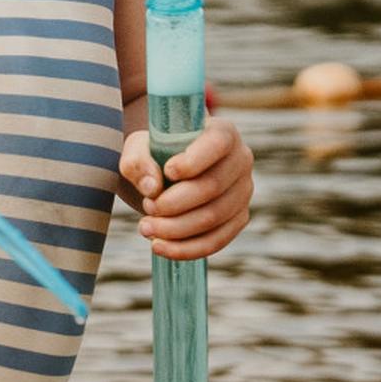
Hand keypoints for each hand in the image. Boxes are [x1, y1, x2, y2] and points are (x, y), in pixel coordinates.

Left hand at [123, 118, 252, 260]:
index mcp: (222, 132)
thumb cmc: (154, 153)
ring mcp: (243, 192)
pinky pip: (216, 241)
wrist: (165, 173)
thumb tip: (152, 187)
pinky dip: (185, 249)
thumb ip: (138, 161)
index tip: (167, 172)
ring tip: (145, 226)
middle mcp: (241, 161)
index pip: (216, 144)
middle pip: (212, 187)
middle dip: (174, 203)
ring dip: (175, 229)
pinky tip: (159, 247)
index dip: (193, 161)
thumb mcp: (138, 148)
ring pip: (213, 218)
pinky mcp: (238, 219)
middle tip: (147, 207)